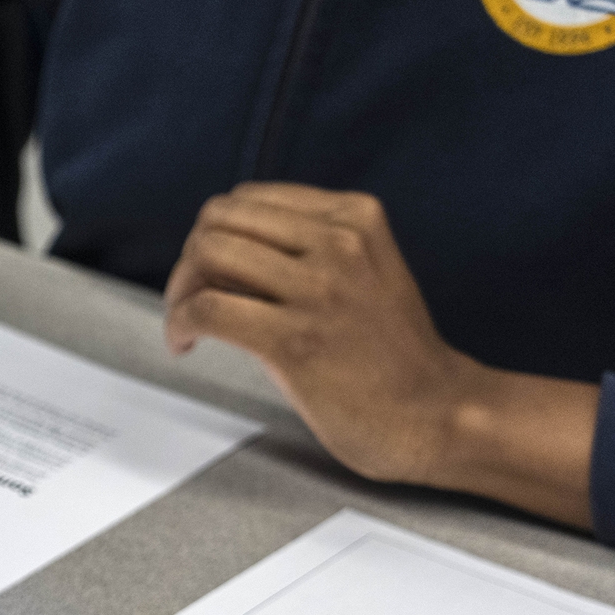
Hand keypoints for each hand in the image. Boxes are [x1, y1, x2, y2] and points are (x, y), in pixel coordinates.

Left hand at [162, 182, 596, 526]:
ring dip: (179, 292)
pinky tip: (186, 346)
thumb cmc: (388, 356)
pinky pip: (206, 309)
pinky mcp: (295, 339)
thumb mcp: (361, 273)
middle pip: (219, 220)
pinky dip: (179, 324)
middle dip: (189, 260)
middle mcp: (338, 241)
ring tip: (187, 327)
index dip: (215, 236)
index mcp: (355, 216)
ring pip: (207, 255)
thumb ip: (304, 251)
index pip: (248, 200)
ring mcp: (318, 289)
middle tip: (191, 303)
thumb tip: (219, 250)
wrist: (434, 414)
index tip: (212, 277)